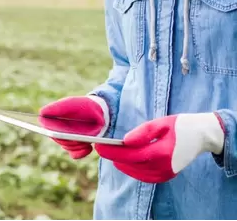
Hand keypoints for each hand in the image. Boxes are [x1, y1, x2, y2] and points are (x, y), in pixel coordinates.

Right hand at [39, 96, 109, 158]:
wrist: (101, 112)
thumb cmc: (84, 106)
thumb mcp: (70, 104)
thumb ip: (56, 108)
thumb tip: (41, 113)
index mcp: (54, 119)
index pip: (47, 128)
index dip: (54, 131)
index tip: (62, 132)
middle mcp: (60, 129)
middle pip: (58, 139)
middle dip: (68, 138)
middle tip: (78, 134)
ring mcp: (68, 138)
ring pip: (66, 146)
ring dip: (76, 144)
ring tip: (86, 138)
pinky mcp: (77, 146)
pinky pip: (74, 154)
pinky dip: (80, 152)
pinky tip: (88, 147)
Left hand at [94, 113, 224, 182]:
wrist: (202, 136)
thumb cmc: (180, 126)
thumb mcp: (161, 123)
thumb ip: (142, 132)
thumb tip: (124, 142)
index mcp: (161, 153)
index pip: (129, 155)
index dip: (111, 152)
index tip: (98, 146)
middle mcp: (162, 167)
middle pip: (129, 164)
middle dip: (113, 156)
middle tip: (101, 147)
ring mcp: (164, 174)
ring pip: (134, 171)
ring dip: (121, 162)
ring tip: (111, 151)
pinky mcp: (165, 177)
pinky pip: (142, 175)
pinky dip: (131, 168)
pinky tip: (125, 159)